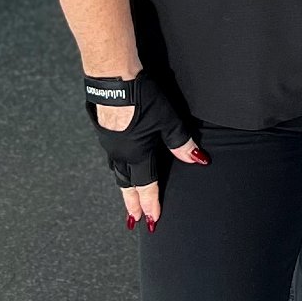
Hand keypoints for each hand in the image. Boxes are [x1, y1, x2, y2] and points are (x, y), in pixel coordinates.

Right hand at [90, 97, 205, 230]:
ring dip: (123, 185)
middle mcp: (119, 153)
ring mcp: (109, 142)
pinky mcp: (104, 130)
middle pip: (126, 184)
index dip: (150, 203)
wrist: (112, 80)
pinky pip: (112, 156)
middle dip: (132, 202)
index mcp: (136, 155)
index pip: (145, 186)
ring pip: (116, 171)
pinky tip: (119, 161)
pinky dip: (117, 166)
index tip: (152, 220)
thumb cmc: (140, 99)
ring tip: (127, 194)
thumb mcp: (168, 121)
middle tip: (133, 218)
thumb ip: (181, 143)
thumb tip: (197, 160)